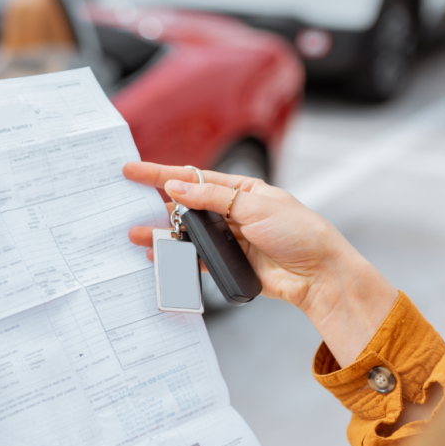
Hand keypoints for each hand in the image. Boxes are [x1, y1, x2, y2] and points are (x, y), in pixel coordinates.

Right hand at [124, 162, 397, 365]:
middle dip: (155, 205)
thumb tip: (177, 187)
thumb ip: (213, 198)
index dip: (160, 173)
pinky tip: (160, 255)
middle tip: (126, 203)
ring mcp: (228, 238)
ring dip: (162, 234)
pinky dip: (176, 257)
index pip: (193, 178)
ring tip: (137, 235)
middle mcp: (231, 212)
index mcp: (240, 190)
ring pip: (186, 233)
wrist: (319, 275)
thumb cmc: (299, 233)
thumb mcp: (255, 206)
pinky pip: (195, 258)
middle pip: (185, 205)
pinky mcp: (228, 263)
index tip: (132, 170)